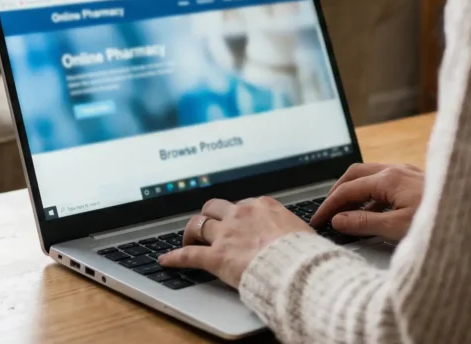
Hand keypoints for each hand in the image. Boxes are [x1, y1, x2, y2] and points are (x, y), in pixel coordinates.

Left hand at [159, 197, 311, 286]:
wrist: (296, 266)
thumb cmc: (304, 252)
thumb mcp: (303, 232)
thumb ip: (292, 230)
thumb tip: (299, 236)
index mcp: (262, 206)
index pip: (243, 205)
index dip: (237, 215)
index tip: (237, 221)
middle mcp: (240, 214)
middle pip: (215, 207)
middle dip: (209, 215)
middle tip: (208, 225)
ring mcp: (226, 234)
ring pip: (198, 225)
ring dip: (191, 232)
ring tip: (188, 239)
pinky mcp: (216, 256)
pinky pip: (189, 255)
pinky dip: (175, 257)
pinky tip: (166, 260)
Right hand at [311, 163, 424, 241]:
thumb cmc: (440, 224)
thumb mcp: (397, 228)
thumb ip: (365, 222)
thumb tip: (338, 220)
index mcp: (388, 179)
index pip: (347, 190)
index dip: (329, 206)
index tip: (318, 220)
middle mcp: (396, 170)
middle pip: (355, 174)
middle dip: (337, 191)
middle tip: (327, 210)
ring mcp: (407, 173)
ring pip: (371, 175)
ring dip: (355, 191)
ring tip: (346, 211)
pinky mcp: (417, 180)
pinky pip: (386, 181)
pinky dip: (372, 194)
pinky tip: (373, 210)